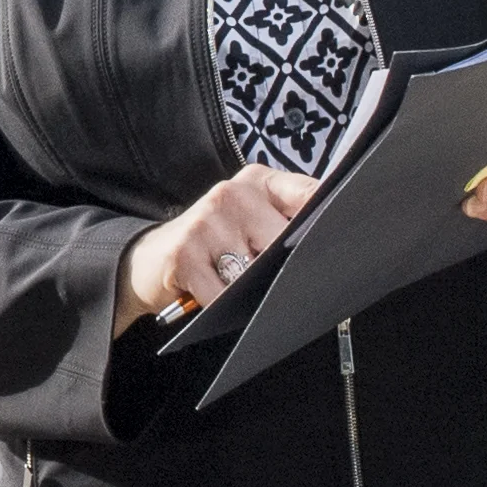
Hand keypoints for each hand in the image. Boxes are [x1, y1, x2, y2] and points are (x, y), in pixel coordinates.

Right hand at [119, 165, 319, 328]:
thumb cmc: (213, 244)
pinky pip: (224, 295)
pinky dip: (222, 306)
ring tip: (235, 284)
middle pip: (283, 242)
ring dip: (248, 290)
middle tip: (273, 279)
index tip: (335, 241)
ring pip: (253, 273)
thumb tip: (334, 244)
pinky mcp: (184, 254)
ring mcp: (205, 222)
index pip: (308, 193)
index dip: (328, 218)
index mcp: (258, 181)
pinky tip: (213, 295)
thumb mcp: (250, 221)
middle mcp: (231, 193)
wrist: (151, 259)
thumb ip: (286, 222)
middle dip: (283, 268)